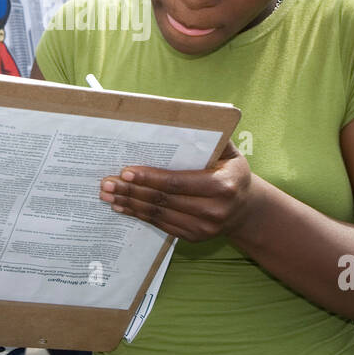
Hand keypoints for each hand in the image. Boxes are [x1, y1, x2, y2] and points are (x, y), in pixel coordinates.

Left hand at [98, 141, 254, 242]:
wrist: (246, 208)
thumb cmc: (232, 171)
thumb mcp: (229, 152)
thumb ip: (210, 137)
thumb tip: (183, 117)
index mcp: (223, 186)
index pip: (178, 182)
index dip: (150, 178)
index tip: (126, 172)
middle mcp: (214, 210)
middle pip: (163, 200)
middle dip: (132, 191)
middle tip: (107, 183)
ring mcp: (204, 228)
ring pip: (159, 215)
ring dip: (131, 204)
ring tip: (108, 195)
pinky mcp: (195, 237)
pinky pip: (162, 225)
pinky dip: (140, 216)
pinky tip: (123, 207)